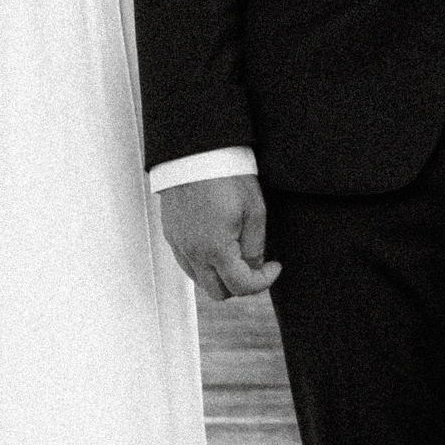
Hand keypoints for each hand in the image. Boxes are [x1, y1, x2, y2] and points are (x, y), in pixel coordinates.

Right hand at [158, 174, 280, 301]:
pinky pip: (187, 262)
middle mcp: (193, 252)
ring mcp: (178, 244)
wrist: (196, 151)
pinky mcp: (171, 234)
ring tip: (236, 252)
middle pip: (218, 292)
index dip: (264, 282)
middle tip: (255, 265)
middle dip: (240, 285)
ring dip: (220, 275)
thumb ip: (255, 246)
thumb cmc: (226, 175)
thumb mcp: (255, 210)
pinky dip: (203, 263)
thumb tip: (254, 266)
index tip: (274, 267)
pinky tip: (216, 244)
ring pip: (200, 280)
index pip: (241, 287)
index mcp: (216, 249)